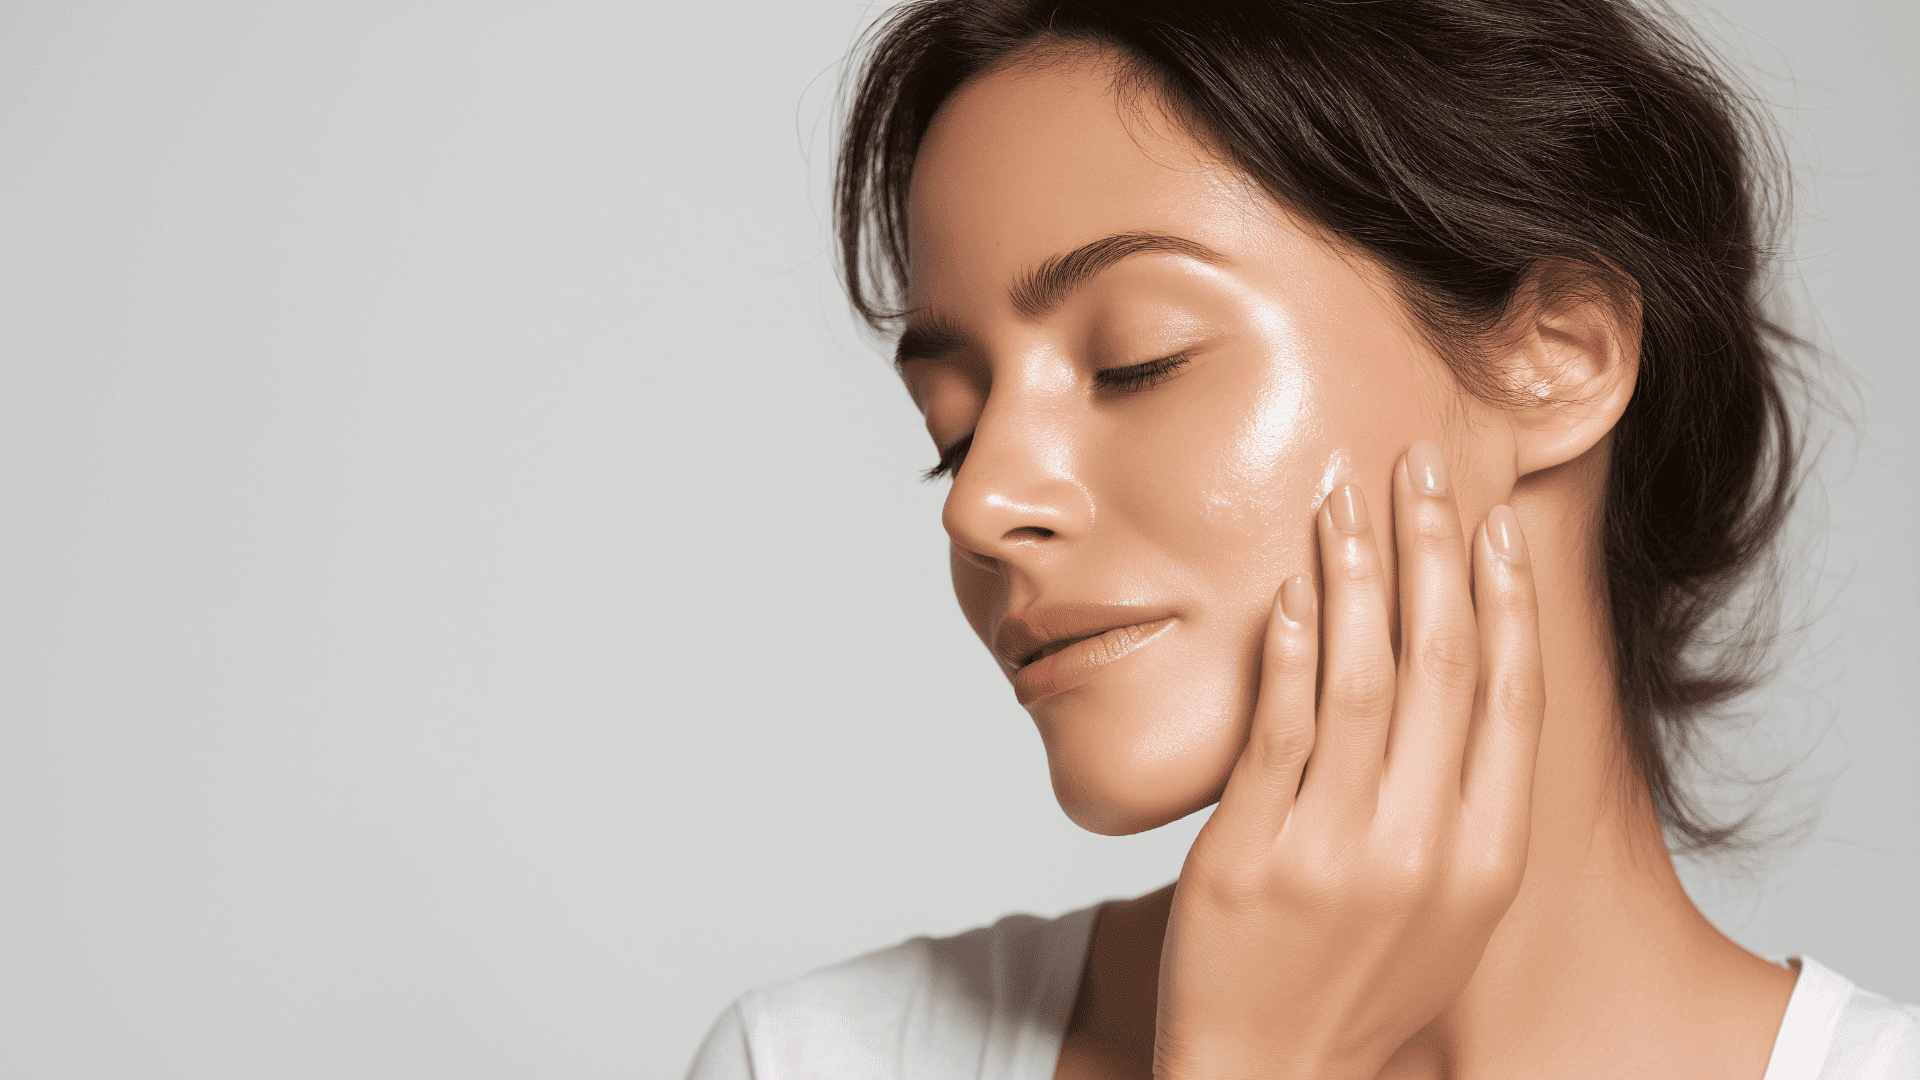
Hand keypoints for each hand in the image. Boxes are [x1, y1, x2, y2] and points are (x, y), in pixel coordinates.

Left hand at [1153, 441, 1544, 1079]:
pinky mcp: (1251, 853)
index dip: (1505, 598)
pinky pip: (1276, 728)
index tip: (1493, 522)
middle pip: (1441, 665)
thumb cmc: (1363, 984)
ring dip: (1354, 574)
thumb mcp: (1450, 909)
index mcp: (1487, 857)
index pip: (1512, 697)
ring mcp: (1336, 849)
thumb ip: (1464, 805)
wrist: (1276, 1079)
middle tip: (1418, 466)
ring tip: (1343, 497)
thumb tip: (1470, 682)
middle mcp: (1424, 847)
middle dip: (1431, 550)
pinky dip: (1287, 649)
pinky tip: (1291, 588)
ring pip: (1358, 678)